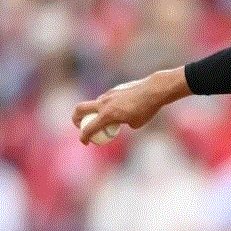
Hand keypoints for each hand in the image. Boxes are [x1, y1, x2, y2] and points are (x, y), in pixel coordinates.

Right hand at [72, 67, 191, 144]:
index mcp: (107, 115)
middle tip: (80, 125)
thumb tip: (120, 123)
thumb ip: (123, 123)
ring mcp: (109, 94)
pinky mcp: (115, 88)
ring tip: (105, 119)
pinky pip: (106, 98)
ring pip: (94, 103)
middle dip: (75, 119)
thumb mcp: (135, 124)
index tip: (85, 142)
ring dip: (94, 111)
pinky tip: (119, 108)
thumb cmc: (147, 109)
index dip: (84, 137)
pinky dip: (106, 105)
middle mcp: (104, 103)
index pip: (88, 128)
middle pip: (80, 109)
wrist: (154, 90)